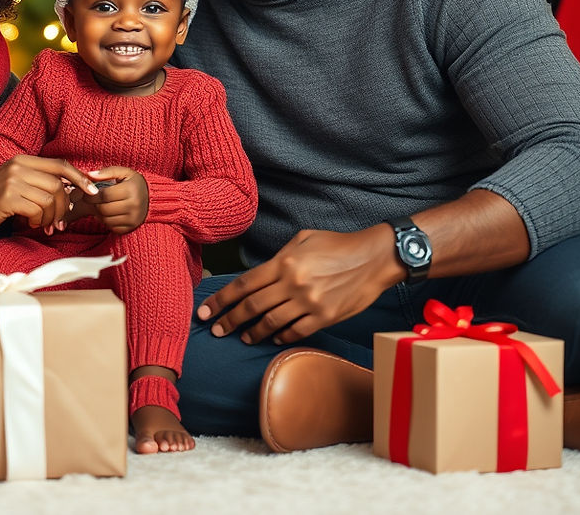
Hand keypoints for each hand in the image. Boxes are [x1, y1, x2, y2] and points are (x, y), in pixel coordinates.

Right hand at [0, 156, 93, 240]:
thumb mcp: (14, 184)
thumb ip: (38, 183)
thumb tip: (71, 190)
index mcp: (21, 160)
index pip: (60, 164)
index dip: (79, 177)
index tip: (91, 190)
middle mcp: (18, 166)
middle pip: (58, 184)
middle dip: (64, 206)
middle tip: (59, 222)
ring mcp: (12, 181)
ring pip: (50, 198)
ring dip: (51, 217)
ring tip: (43, 225)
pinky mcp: (7, 198)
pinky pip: (37, 210)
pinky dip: (38, 221)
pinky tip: (30, 224)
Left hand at [86, 167, 148, 234]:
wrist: (152, 198)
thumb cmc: (134, 183)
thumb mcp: (123, 172)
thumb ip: (106, 172)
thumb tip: (89, 175)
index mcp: (130, 190)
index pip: (105, 195)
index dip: (92, 195)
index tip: (87, 193)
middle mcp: (133, 205)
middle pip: (104, 209)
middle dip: (94, 205)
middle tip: (92, 200)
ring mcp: (133, 218)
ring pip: (106, 220)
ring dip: (99, 213)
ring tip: (100, 205)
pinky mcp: (131, 227)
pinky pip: (112, 227)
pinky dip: (106, 221)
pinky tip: (108, 213)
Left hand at [195, 224, 401, 343]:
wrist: (373, 258)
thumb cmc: (336, 245)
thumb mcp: (302, 240)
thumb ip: (278, 258)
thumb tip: (260, 275)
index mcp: (283, 263)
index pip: (244, 284)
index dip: (222, 299)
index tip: (206, 310)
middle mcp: (293, 284)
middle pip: (252, 307)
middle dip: (229, 320)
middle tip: (215, 329)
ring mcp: (309, 303)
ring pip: (271, 323)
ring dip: (252, 333)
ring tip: (242, 337)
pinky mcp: (325, 318)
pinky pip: (296, 332)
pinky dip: (281, 337)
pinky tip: (272, 338)